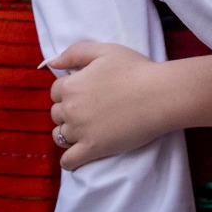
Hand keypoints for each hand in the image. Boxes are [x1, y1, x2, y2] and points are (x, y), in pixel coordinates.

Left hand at [47, 42, 173, 170]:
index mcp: (71, 85)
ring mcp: (80, 131)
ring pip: (60, 136)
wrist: (159, 95)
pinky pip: (68, 161)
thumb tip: (51, 62)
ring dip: (68, 134)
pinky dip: (69, 161)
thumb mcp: (104, 51)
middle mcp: (71, 109)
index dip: (68, 92)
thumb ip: (75, 53)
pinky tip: (78, 155)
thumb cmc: (135, 69)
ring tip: (84, 131)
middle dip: (67, 112)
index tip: (83, 94)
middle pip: (56, 114)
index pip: (55, 92)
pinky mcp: (93, 149)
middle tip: (87, 112)